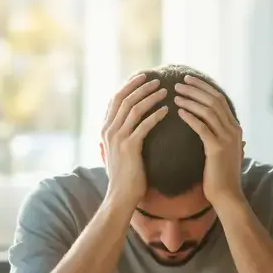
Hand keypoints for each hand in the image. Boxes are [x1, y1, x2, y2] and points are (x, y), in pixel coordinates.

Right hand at [101, 73, 168, 206]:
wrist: (121, 195)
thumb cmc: (124, 174)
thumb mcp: (116, 151)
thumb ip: (118, 135)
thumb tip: (123, 123)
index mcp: (105, 129)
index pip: (115, 99)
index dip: (129, 85)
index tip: (143, 77)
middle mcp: (108, 130)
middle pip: (124, 99)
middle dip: (140, 86)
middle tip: (156, 79)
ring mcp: (118, 138)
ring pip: (134, 109)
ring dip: (150, 97)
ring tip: (165, 91)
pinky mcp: (129, 147)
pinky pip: (144, 125)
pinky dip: (156, 115)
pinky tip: (167, 110)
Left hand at [174, 75, 244, 206]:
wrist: (227, 196)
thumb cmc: (220, 176)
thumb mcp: (222, 151)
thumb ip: (218, 135)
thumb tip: (210, 124)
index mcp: (235, 128)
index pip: (220, 99)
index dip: (204, 87)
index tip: (189, 79)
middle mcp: (234, 130)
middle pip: (214, 100)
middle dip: (196, 89)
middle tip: (179, 81)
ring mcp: (227, 139)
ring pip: (209, 111)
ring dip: (191, 100)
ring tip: (175, 94)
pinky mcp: (217, 149)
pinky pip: (202, 127)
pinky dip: (191, 117)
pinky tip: (179, 112)